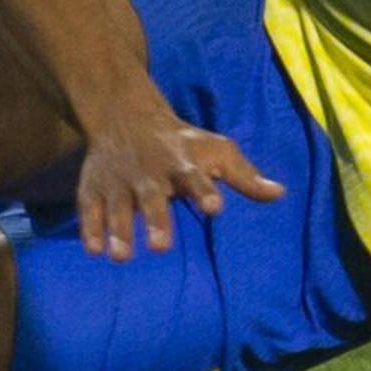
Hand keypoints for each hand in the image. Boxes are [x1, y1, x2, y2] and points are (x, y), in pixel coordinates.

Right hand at [73, 106, 281, 261]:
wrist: (124, 114)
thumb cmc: (181, 142)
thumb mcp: (215, 151)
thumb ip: (244, 176)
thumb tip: (281, 194)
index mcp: (181, 163)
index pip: (195, 177)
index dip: (204, 191)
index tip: (214, 207)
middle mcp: (149, 173)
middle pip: (153, 197)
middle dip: (156, 220)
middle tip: (161, 247)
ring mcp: (119, 180)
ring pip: (118, 206)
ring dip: (118, 229)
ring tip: (120, 256)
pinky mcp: (95, 186)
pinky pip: (89, 207)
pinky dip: (89, 226)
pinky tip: (94, 250)